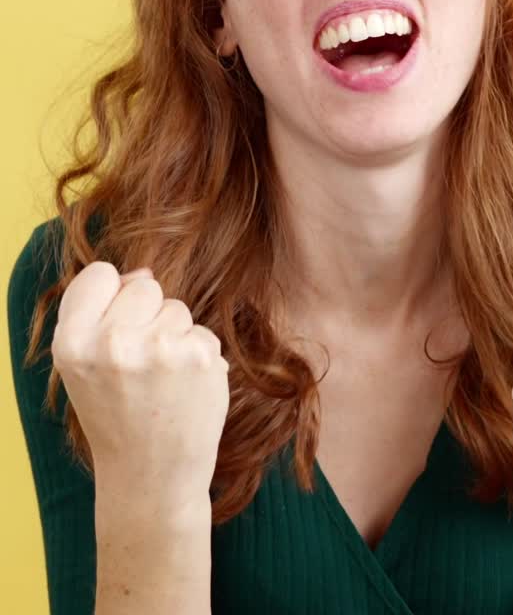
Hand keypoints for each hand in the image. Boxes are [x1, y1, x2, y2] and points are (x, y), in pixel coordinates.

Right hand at [51, 263, 229, 511]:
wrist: (149, 479)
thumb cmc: (115, 415)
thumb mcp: (85, 364)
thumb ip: (102, 311)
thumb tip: (143, 270)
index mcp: (72, 343)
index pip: (98, 275)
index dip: (110, 299)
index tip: (112, 334)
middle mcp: (111, 343)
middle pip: (144, 285)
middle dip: (146, 316)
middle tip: (140, 367)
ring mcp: (158, 349)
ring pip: (177, 308)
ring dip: (174, 338)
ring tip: (161, 383)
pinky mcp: (199, 358)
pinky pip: (203, 333)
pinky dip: (199, 358)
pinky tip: (185, 391)